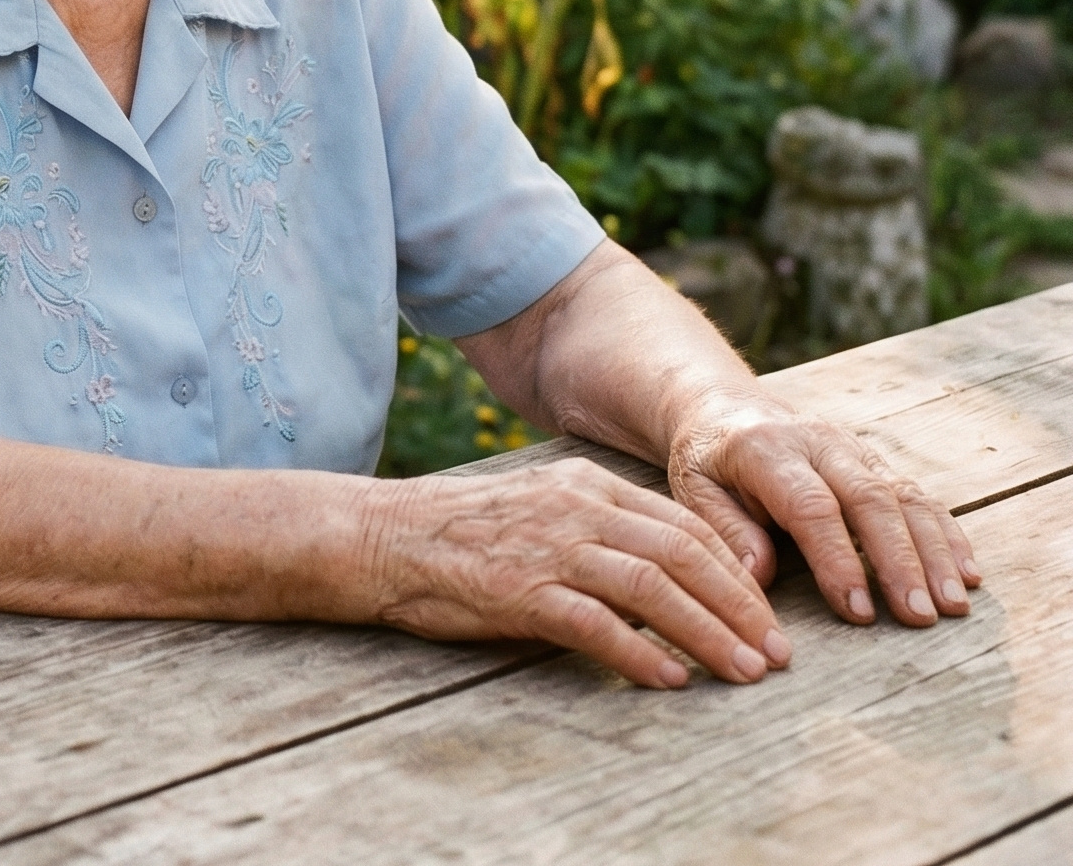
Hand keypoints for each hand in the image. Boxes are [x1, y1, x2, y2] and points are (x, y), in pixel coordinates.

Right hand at [377, 457, 791, 688]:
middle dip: (739, 606)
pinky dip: (640, 653)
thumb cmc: (466, 530)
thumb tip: (666, 570)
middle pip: (681, 554)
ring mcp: (549, 549)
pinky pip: (595, 624)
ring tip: (745, 672)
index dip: (735, 571)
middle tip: (777, 652)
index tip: (765, 613)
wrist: (387, 536)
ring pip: (652, 588)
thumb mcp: (541, 506)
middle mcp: (576, 510)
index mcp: (586, 486)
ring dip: (708, 633)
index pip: (683, 524)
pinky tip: (670, 679)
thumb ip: (599, 527)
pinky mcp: (521, 591)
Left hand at [665, 390, 981, 627]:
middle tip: (920, 616)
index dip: (838, 560)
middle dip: (899, 561)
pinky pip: (919, 495)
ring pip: (903, 496)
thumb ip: (724, 529)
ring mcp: (853, 449)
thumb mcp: (693, 489)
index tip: (859, 613)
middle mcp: (817, 443)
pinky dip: (946, 534)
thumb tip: (759, 574)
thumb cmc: (707, 461)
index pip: (811, 506)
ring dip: (934, 552)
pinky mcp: (875, 461)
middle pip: (870, 498)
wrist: (722, 406)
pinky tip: (968, 573)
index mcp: (766, 449)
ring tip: (953, 605)